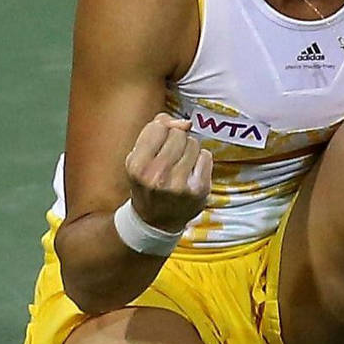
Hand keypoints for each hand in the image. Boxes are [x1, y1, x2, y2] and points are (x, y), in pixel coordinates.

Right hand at [123, 114, 213, 231]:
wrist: (156, 221)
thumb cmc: (147, 183)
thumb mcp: (138, 158)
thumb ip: (155, 131)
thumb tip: (184, 122)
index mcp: (137, 166)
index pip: (158, 127)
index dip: (161, 131)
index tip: (159, 143)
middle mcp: (157, 176)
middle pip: (178, 134)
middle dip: (176, 140)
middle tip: (170, 157)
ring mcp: (180, 184)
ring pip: (193, 143)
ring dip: (189, 150)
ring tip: (180, 165)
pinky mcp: (199, 189)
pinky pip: (206, 156)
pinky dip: (200, 160)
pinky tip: (191, 173)